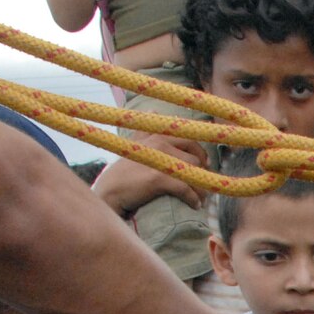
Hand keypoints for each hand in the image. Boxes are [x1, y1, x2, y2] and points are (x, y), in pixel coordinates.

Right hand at [93, 136, 208, 215]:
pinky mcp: (159, 178)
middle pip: (195, 157)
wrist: (109, 192)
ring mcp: (160, 160)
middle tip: (204, 184)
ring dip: (201, 188)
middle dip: (203, 172)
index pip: (188, 138)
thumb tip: (152, 109)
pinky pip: (186, 188)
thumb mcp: (133, 144)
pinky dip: (194, 199)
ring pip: (194, 173)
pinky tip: (195, 205)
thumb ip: (145, 130)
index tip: (204, 163)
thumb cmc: (123, 171)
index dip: (200, 152)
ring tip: (201, 198)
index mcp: (157, 135)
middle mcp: (160, 143)